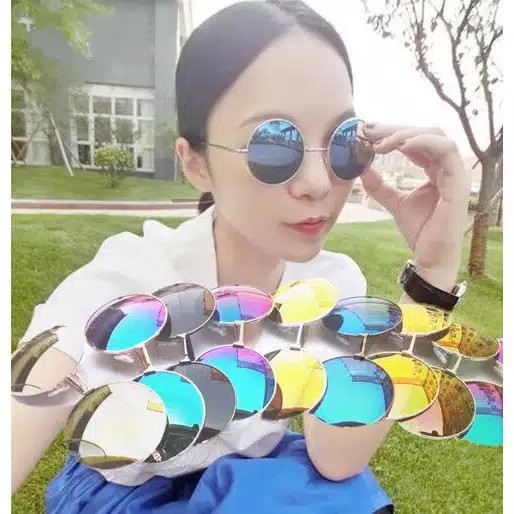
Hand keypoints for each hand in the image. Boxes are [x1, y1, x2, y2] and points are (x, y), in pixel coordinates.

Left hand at [360, 124, 470, 290]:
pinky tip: (400, 145)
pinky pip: (445, 150)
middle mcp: (447, 167)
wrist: (431, 256)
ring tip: (379, 141)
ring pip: (435, 136)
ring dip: (405, 134)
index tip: (366, 133)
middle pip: (424, 133)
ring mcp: (455, 172)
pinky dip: (422, 142)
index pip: (416, 141)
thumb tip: (361, 169)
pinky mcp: (458, 182)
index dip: (392, 134)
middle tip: (368, 130)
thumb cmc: (420, 230)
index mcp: (435, 169)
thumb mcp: (395, 203)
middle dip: (394, 129)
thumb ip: (380, 186)